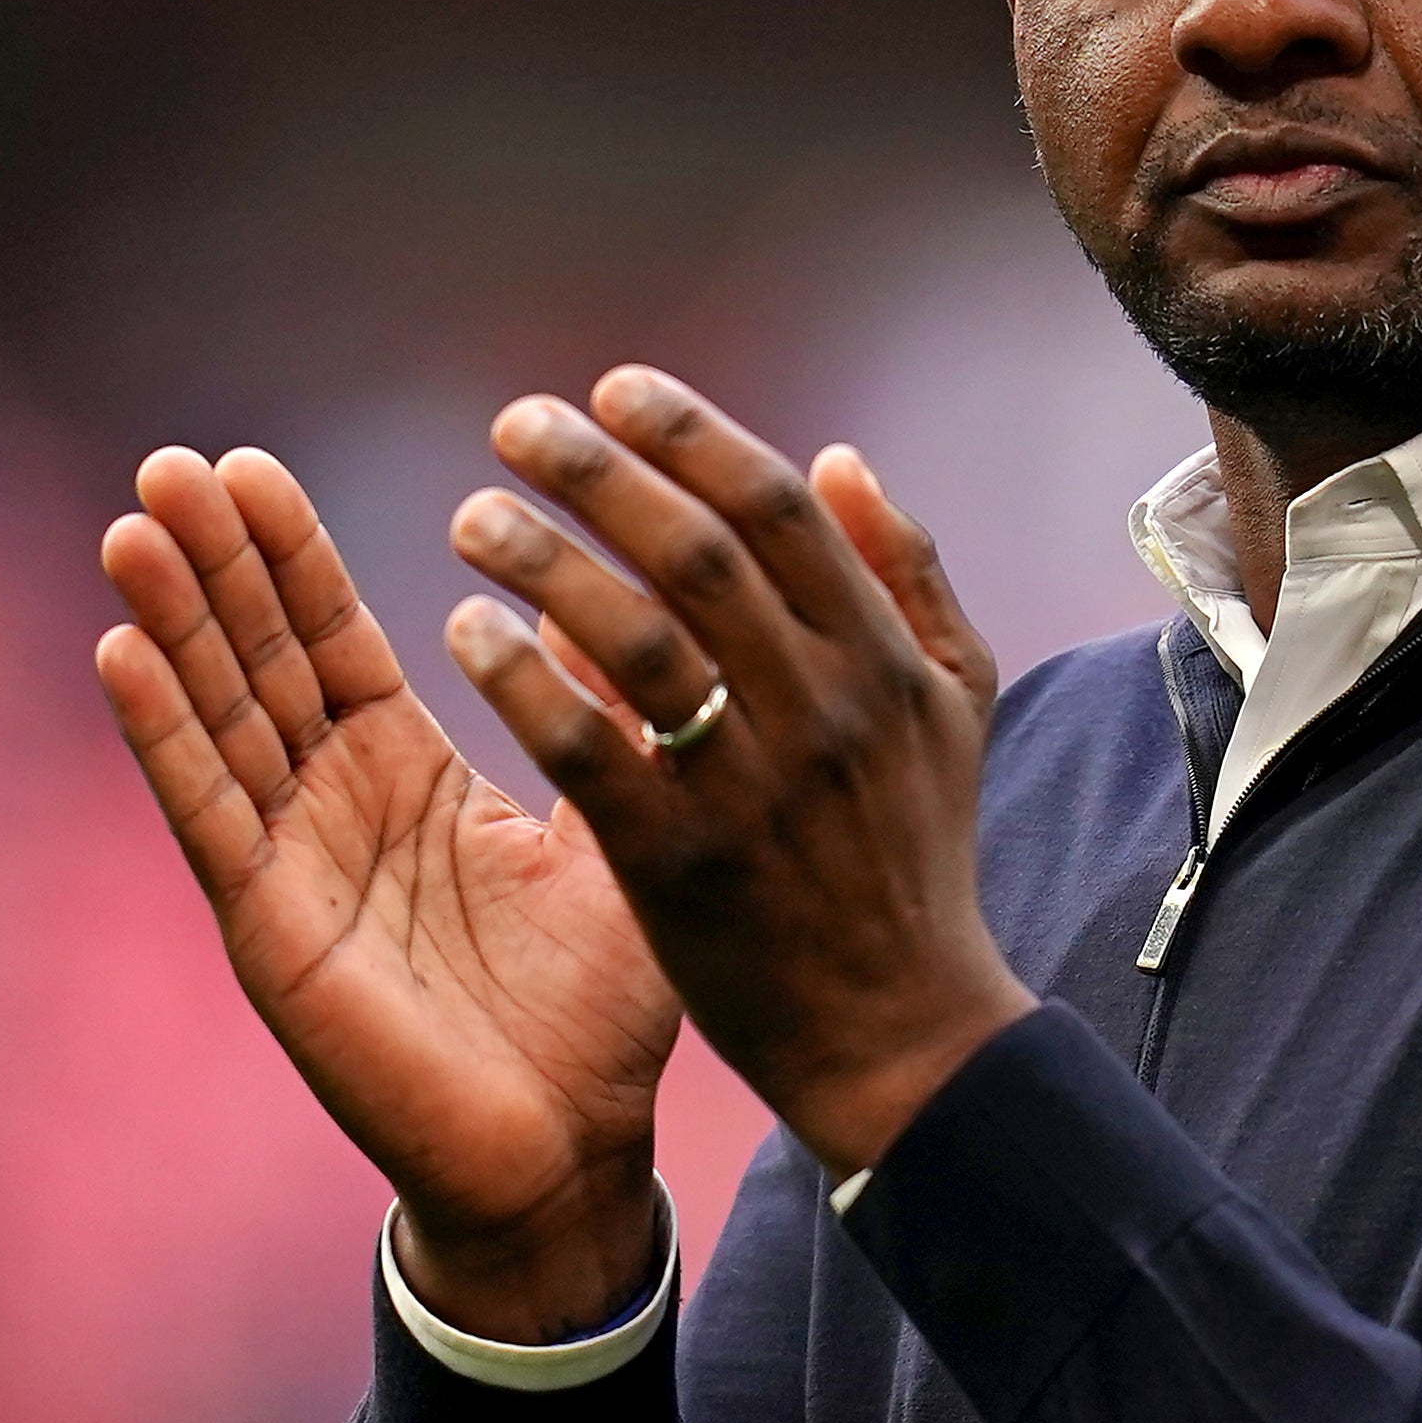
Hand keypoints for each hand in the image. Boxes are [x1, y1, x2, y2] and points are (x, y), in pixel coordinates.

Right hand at [95, 445, 678, 1341]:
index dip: (288, 557)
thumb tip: (603, 604)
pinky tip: (122, 653)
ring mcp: (290, 866)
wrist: (571, 1152)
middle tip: (171, 461)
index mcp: (405, 775)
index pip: (329, 640)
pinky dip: (164, 734)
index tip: (247, 466)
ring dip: (171, 624)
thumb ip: (601, 722)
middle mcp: (331, 809)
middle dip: (214, 564)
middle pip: (257, 660)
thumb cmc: (597, 1011)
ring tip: (132, 525)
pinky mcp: (270, 929)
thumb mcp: (612, 834)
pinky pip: (210, 814)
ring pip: (220, 719)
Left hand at [439, 371, 1036, 1175]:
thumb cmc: (916, 862)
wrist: (902, 1035)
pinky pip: (589, 750)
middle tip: (515, 425)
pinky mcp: (683, 866)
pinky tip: (466, 632)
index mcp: (885, 660)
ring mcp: (753, 789)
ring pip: (637, 642)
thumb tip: (837, 457)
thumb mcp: (955, 709)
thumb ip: (909, 576)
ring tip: (473, 515)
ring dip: (546, 563)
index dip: (693, 435)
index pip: (780, 511)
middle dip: (600, 475)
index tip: (614, 387)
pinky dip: (525, 681)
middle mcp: (826, 710)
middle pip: (699, 555)